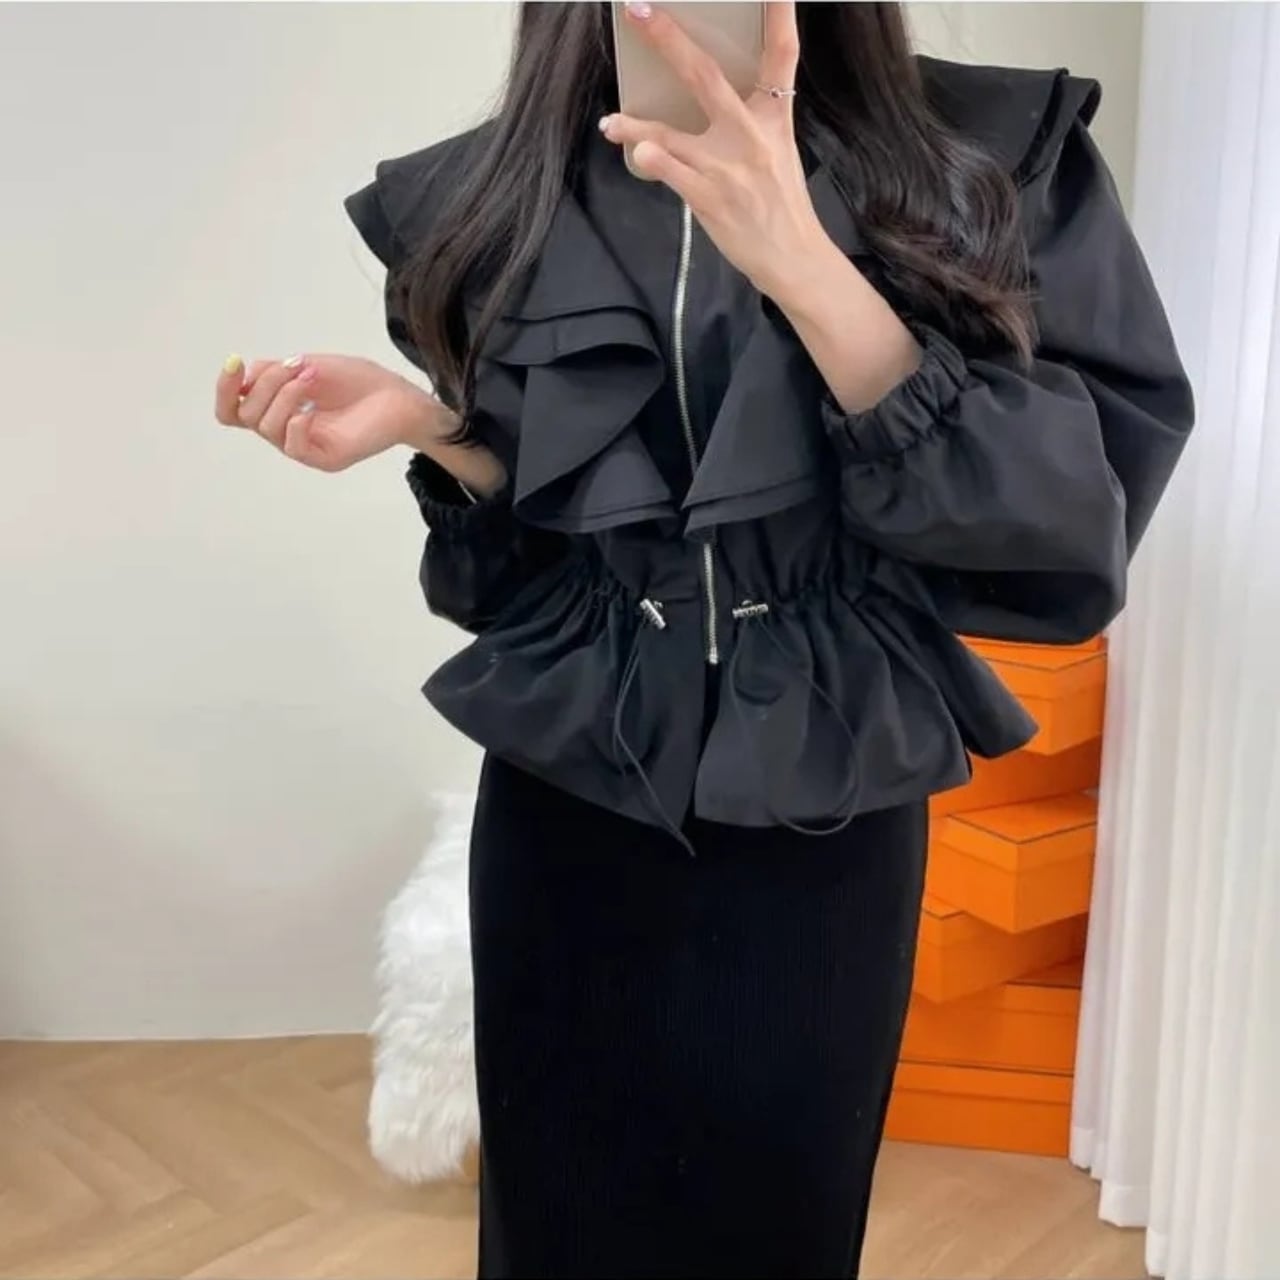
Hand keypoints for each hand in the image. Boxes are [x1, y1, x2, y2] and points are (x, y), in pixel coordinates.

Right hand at [213, 353, 453, 471]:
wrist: (399, 397)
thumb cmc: (359, 381)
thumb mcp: (308, 365)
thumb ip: (273, 372)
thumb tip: (242, 375)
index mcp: (279, 410)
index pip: (234, 410)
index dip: (225, 389)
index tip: (234, 363)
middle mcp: (286, 431)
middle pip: (246, 415)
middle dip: (266, 383)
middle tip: (298, 365)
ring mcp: (305, 446)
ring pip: (267, 427)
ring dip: (283, 395)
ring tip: (310, 377)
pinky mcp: (324, 458)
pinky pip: (292, 447)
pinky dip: (295, 424)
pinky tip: (311, 410)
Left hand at [599, 0, 833, 305]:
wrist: (793, 257)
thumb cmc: (780, 203)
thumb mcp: (778, 150)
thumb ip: (750, 119)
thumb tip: (711, 92)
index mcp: (773, 117)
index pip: (781, 54)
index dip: (779, 16)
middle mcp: (750, 134)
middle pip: (706, 76)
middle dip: (670, 41)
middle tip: (639, 10)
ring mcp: (727, 167)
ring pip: (672, 134)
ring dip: (636, 125)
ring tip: (611, 122)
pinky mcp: (709, 197)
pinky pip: (672, 172)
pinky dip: (651, 159)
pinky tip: (634, 149)